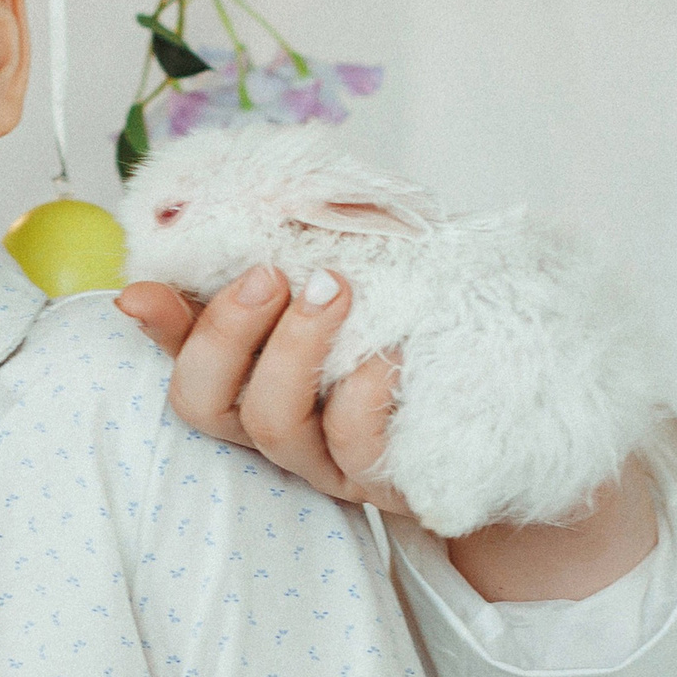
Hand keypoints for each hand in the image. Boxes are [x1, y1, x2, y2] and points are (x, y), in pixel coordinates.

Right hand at [117, 271, 668, 602]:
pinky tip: (393, 353)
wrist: (534, 393)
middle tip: (270, 275)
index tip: (143, 290)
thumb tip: (273, 192)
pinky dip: (364, 393)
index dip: (157, 327)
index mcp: (257, 367)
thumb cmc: (439, 311)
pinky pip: (355, 449)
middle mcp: (279, 421)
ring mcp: (329, 460)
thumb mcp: (380, 256)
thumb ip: (323, 228)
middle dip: (224, 332)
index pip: (181, 352)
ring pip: (272, 426)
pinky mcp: (387, 484)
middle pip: (203, 402)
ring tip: (336, 288)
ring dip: (293, 350)